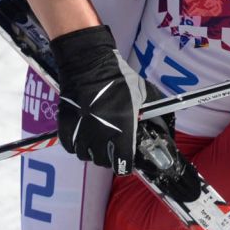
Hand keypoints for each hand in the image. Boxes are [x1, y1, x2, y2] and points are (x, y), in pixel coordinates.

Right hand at [49, 25, 141, 172]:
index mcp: (122, 130)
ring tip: (97, 139)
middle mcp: (100, 136)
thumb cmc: (118, 79)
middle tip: (112, 146)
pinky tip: (83, 135)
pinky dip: (76, 144)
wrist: (89, 65)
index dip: (126, 164)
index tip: (127, 158)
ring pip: (85, 155)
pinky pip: (70, 146)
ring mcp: (81, 132)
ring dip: (92, 151)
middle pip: (103, 161)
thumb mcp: (143, 95)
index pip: (123, 164)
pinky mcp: (66, 127)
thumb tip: (163, 126)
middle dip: (109, 156)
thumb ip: (151, 114)